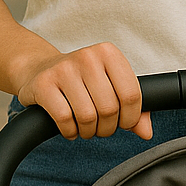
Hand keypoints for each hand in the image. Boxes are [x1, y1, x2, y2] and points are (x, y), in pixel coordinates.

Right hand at [16, 41, 151, 140]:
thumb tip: (146, 133)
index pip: (132, 94)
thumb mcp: (109, 85)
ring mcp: (63, 69)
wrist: (38, 69)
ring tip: (86, 128)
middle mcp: (87, 56)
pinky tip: (70, 128)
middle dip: (107, 128)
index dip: (131, 117)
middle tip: (101, 128)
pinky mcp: (43, 84)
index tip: (123, 123)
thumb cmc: (81, 81)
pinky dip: (70, 131)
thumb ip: (132, 107)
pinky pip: (64, 118)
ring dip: (89, 131)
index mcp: (108, 53)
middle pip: (109, 108)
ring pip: (87, 116)